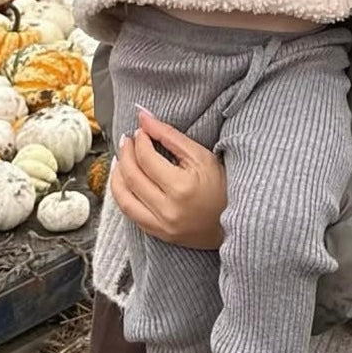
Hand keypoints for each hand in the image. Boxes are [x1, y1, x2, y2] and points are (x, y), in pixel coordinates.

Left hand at [111, 110, 226, 247]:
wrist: (234, 222)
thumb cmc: (221, 186)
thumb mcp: (200, 155)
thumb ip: (170, 135)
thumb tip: (144, 118)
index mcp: (181, 187)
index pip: (147, 158)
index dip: (140, 140)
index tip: (141, 130)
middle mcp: (168, 209)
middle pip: (132, 176)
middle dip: (125, 153)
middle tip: (128, 139)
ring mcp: (161, 225)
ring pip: (123, 198)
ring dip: (116, 175)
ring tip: (121, 158)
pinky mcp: (158, 234)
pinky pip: (130, 214)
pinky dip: (122, 194)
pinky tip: (124, 181)